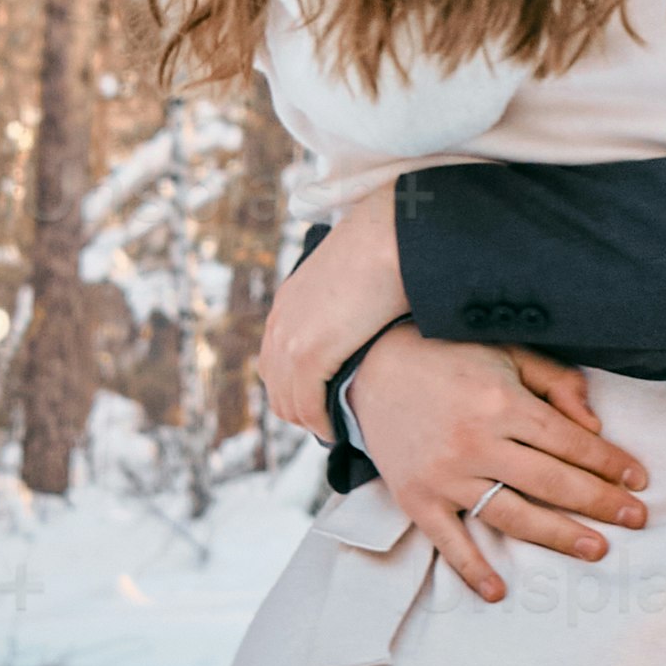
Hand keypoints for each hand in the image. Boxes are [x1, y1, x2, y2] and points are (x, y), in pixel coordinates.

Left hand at [260, 181, 405, 432]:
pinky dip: (321, 423)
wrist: (391, 235)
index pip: (275, 359)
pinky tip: (338, 429)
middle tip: (331, 423)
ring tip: (336, 430)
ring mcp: (290, 339)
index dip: (296, 386)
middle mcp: (281, 321)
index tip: (324, 402)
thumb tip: (372, 315)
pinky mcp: (308, 354)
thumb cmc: (388, 248)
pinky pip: (306, 405)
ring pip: (287, 401)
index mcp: (289, 301)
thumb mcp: (357, 274)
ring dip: (310, 420)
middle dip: (300, 410)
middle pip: (275, 385)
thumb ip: (350, 300)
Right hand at [348, 332, 649, 604]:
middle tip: (638, 519)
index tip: (639, 480)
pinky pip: (449, 541)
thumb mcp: (506, 350)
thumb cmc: (448, 356)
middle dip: (601, 503)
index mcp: (501, 402)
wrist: (369, 365)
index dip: (610, 463)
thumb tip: (594, 424)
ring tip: (598, 550)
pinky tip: (498, 592)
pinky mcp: (416, 498)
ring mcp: (445, 475)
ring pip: (513, 515)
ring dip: (560, 537)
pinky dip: (472, 569)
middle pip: (552, 483)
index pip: (570, 442)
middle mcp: (476, 443)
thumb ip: (554, 382)